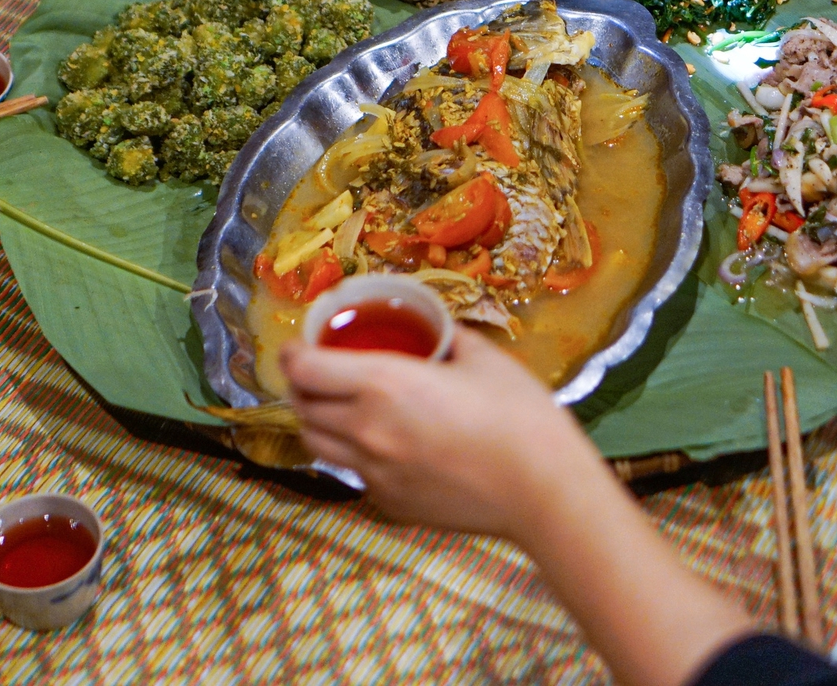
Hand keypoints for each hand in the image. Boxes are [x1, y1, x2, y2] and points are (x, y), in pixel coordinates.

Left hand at [281, 328, 600, 540]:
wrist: (542, 488)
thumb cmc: (517, 413)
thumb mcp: (483, 357)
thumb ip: (446, 338)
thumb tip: (433, 331)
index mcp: (382, 384)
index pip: (305, 370)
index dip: (294, 354)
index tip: (301, 345)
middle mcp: (365, 430)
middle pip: (302, 409)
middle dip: (302, 386)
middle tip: (319, 373)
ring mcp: (374, 474)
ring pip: (318, 446)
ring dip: (320, 422)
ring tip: (341, 409)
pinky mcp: (390, 504)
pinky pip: (354, 474)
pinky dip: (355, 455)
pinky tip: (386, 445)